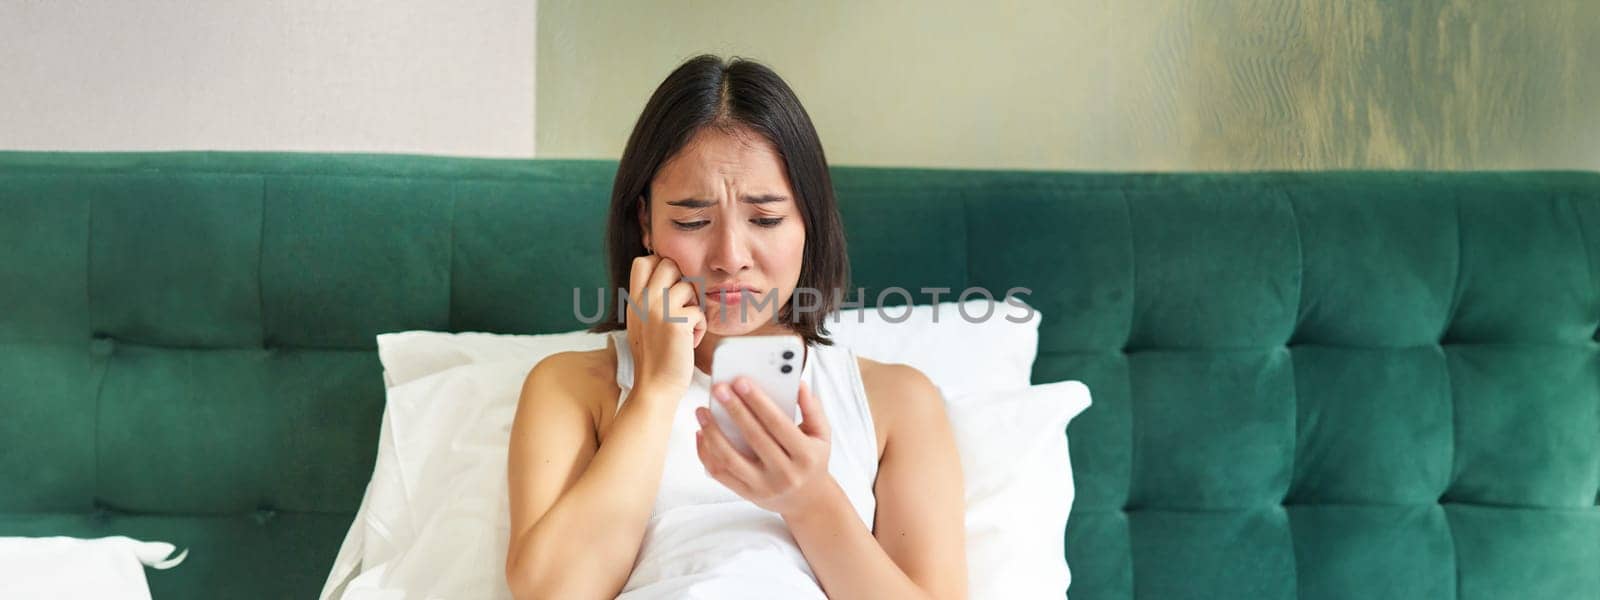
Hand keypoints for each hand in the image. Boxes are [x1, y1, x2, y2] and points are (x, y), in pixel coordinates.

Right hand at [626, 256, 706, 399]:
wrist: (656, 387)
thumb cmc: (655, 357)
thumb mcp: (643, 322)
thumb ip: (649, 299)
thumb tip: (669, 275)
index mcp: (633, 300)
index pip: (644, 261)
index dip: (661, 266)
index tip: (670, 288)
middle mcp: (643, 301)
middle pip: (669, 264)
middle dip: (683, 282)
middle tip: (683, 306)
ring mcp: (659, 310)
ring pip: (688, 287)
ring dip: (694, 307)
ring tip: (686, 329)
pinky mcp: (677, 322)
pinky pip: (699, 310)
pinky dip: (700, 327)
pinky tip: (690, 342)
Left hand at [694, 377, 833, 516]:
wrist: (808, 500)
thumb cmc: (812, 460)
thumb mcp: (821, 435)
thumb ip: (812, 408)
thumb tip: (799, 384)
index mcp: (805, 455)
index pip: (778, 424)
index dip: (758, 402)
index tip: (740, 382)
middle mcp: (785, 473)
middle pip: (753, 437)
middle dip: (734, 410)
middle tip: (718, 388)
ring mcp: (764, 487)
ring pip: (731, 458)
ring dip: (713, 432)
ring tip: (702, 411)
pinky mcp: (748, 494)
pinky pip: (721, 474)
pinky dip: (706, 453)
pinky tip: (701, 433)